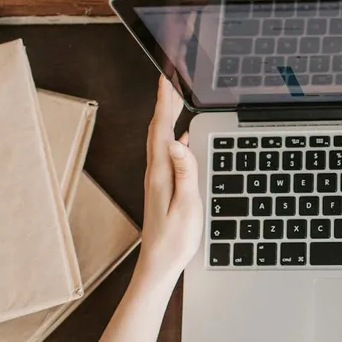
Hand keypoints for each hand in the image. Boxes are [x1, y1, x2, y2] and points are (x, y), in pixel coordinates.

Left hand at [134, 76, 203, 285]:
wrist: (158, 264)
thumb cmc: (174, 240)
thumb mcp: (186, 205)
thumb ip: (185, 172)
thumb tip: (179, 140)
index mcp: (161, 173)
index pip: (161, 128)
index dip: (165, 101)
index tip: (167, 77)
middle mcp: (155, 172)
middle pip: (158, 128)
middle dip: (165, 101)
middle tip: (172, 78)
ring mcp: (157, 179)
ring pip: (160, 139)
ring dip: (167, 116)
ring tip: (176, 99)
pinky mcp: (162, 186)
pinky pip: (166, 152)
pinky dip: (172, 135)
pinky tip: (182, 136)